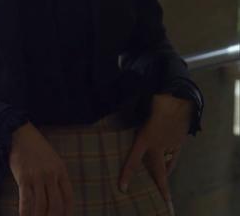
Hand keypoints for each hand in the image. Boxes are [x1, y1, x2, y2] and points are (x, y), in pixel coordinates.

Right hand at [8, 123, 72, 215]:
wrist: (18, 133)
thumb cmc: (35, 147)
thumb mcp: (52, 159)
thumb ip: (56, 176)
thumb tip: (55, 195)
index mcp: (61, 171)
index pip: (68, 198)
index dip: (67, 212)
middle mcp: (51, 176)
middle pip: (55, 205)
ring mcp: (37, 177)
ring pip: (41, 205)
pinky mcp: (23, 178)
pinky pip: (26, 200)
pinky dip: (25, 212)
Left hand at [119, 94, 191, 211]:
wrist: (175, 98)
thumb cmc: (152, 104)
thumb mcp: (137, 117)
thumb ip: (132, 129)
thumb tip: (119, 131)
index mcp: (144, 139)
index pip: (133, 161)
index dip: (127, 175)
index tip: (123, 188)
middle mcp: (158, 145)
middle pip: (159, 171)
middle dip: (161, 187)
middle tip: (165, 201)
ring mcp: (171, 144)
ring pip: (168, 164)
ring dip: (165, 173)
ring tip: (163, 183)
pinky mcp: (180, 142)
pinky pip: (174, 156)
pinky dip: (171, 161)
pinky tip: (168, 166)